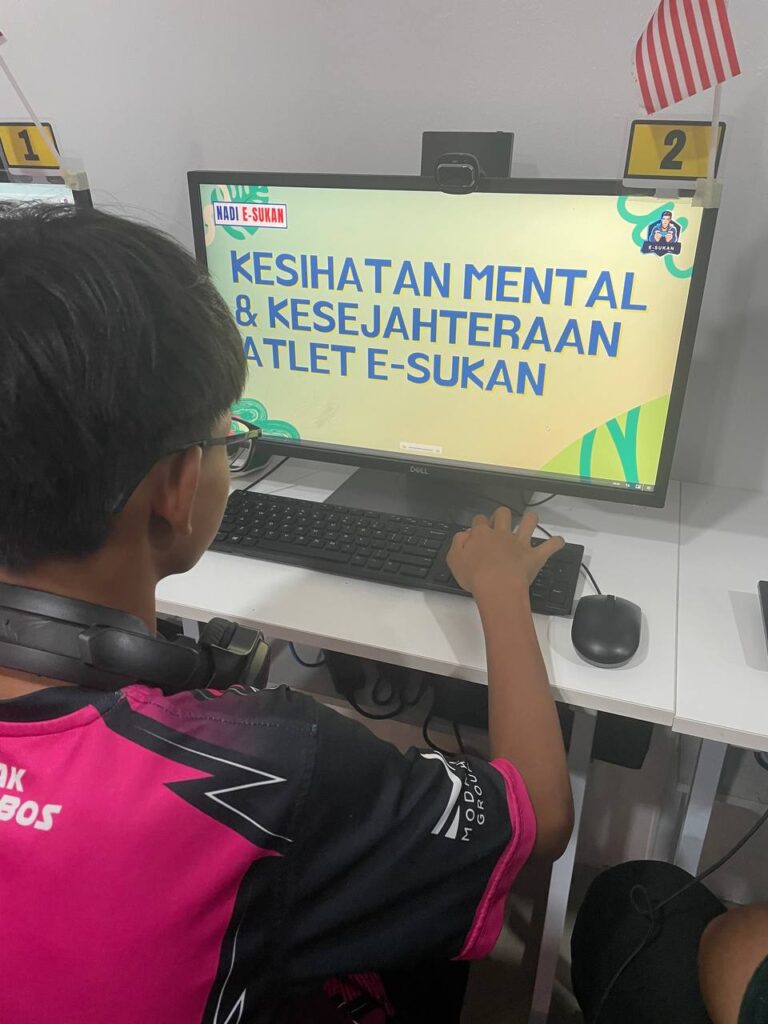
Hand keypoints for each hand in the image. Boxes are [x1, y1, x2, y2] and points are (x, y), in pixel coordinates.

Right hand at [447, 508, 564, 600]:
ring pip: (529, 521)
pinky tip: (558, 542)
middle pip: (503, 513)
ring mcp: (520, 543)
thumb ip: (458, 543)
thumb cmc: (474, 576)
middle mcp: (502, 534)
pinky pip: (550, 546)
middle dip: (502, 515)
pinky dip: (555, 543)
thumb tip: (465, 535)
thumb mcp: (454, 559)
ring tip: (529, 521)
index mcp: (482, 534)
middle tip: (500, 523)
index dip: (478, 524)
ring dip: (530, 519)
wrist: (497, 586)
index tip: (477, 532)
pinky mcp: (534, 556)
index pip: (479, 520)